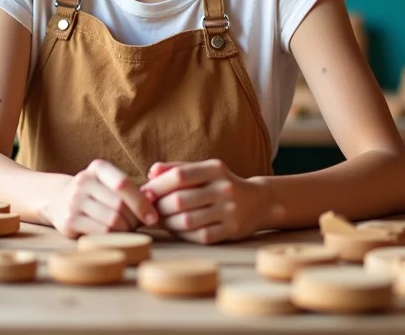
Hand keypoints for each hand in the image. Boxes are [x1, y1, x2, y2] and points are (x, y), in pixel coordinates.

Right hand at [42, 159, 158, 238]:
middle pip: (120, 206)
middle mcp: (83, 181)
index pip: (123, 184)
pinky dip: (113, 237)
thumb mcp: (110, 184)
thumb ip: (133, 191)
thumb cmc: (96, 194)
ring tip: (126, 229)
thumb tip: (153, 199)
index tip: (153, 218)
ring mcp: (73, 201)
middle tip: (137, 225)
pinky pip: (101, 233)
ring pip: (112, 221)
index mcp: (98, 167)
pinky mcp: (68, 221)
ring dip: (125, 230)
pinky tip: (114, 235)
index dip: (141, 203)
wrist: (58, 200)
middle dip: (134, 220)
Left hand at [141, 159, 277, 244]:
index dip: (157, 185)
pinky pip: (200, 235)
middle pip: (180, 200)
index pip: (179, 175)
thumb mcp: (205, 170)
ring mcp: (229, 210)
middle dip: (159, 207)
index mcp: (215, 169)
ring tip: (161, 220)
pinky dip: (183, 234)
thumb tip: (151, 172)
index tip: (145, 192)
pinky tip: (177, 229)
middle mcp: (224, 188)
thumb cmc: (222, 184)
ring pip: (187, 220)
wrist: (259, 202)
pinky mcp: (232, 230)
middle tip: (150, 210)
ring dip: (168, 222)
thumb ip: (178, 168)